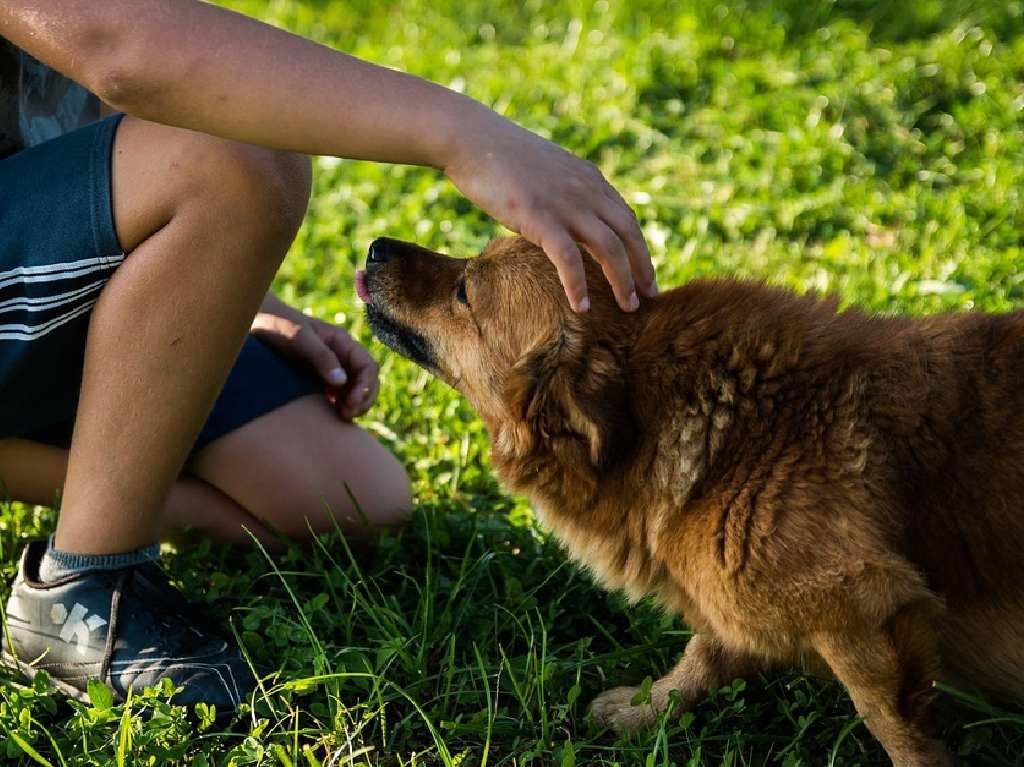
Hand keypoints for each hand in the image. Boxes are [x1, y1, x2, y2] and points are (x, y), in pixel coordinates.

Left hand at [252, 302, 379, 419]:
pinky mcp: (317, 380)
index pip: (368, 367)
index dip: (366, 387)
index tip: (351, 403)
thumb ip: (321, 357)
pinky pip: (337, 397)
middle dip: (363, 400)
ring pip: (354, 391)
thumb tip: (341, 381)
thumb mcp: (300, 339)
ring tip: (340, 417)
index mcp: (342, 343)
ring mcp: (330, 369)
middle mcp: (340, 357)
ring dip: (354, 406)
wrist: (253, 322)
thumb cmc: (277, 325)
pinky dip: (339, 407)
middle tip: (347, 415)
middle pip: (367, 381)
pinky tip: (329, 416)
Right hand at [442, 107, 655, 312]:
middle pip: (628, 234)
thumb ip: (564, 192)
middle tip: (650, 296)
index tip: (644, 273)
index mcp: (589, 180)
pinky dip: (578, 285)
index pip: (626, 218)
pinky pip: (569, 259)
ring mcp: (565, 204)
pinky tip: (581, 307)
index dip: (639, 247)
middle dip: (642, 267)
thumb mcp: (546, 172)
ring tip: (629, 307)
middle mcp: (586, 191)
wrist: (472, 139)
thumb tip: (564, 216)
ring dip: (622, 281)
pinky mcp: (540, 218)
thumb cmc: (500, 157)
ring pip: (609, 248)